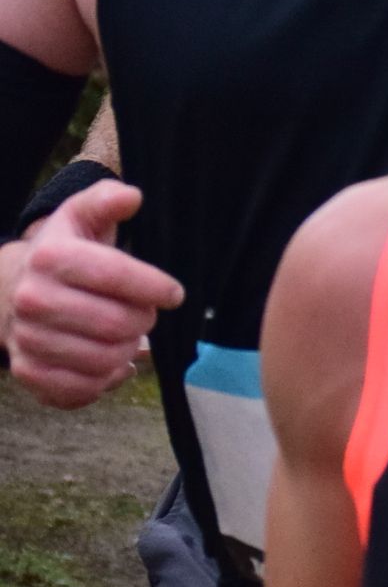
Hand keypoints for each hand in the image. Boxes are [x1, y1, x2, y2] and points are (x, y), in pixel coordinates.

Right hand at [3, 180, 181, 407]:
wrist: (15, 289)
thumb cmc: (66, 251)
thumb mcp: (83, 217)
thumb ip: (107, 201)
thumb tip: (133, 196)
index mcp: (49, 257)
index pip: (115, 275)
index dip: (154, 286)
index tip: (174, 293)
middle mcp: (32, 299)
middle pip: (115, 323)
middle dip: (143, 320)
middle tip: (146, 314)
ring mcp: (26, 338)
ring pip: (103, 359)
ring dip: (128, 350)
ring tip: (128, 335)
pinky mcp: (27, 371)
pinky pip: (79, 390)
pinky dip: (104, 380)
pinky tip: (111, 363)